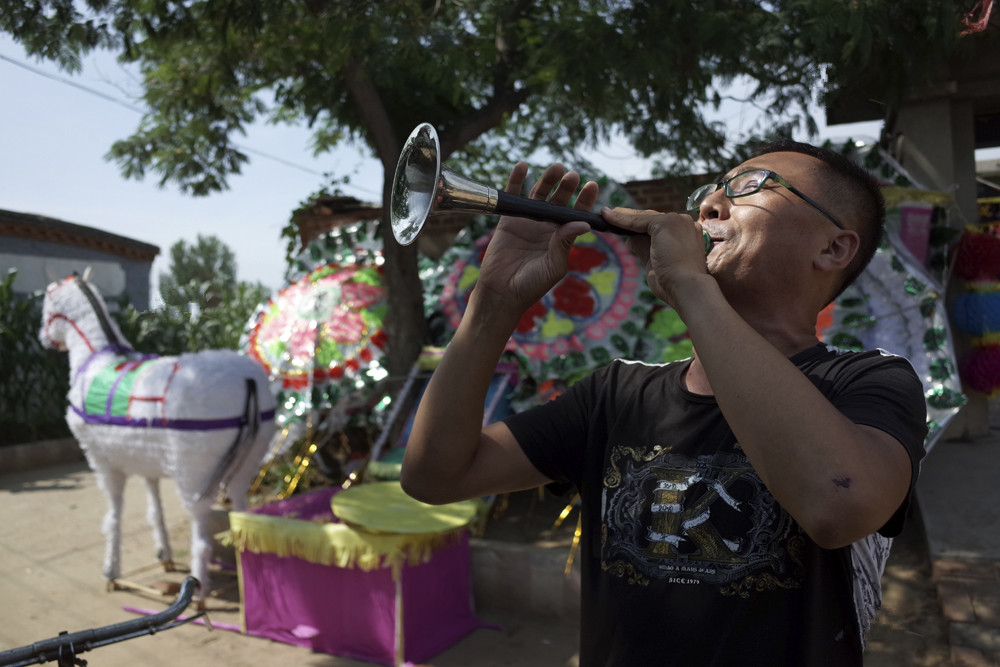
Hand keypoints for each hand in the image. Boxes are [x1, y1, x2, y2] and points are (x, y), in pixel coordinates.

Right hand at [473, 162, 598, 316]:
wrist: (502, 293)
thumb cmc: (531, 285)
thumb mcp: (553, 266)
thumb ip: (564, 243)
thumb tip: (583, 222)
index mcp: (562, 237)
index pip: (576, 214)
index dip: (584, 200)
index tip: (592, 185)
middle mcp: (547, 225)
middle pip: (559, 199)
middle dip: (567, 187)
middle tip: (573, 175)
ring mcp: (528, 220)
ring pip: (539, 194)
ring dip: (547, 179)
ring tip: (556, 167)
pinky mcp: (508, 219)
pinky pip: (513, 196)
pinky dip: (516, 180)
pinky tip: (522, 166)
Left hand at [605, 207, 709, 307]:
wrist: (687, 289)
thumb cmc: (673, 284)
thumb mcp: (655, 262)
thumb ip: (644, 248)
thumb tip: (630, 239)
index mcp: (687, 234)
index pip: (659, 227)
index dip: (640, 227)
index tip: (624, 227)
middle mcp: (684, 223)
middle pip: (651, 219)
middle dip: (630, 218)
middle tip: (610, 215)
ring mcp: (677, 221)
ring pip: (645, 218)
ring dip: (624, 216)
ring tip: (606, 214)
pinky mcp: (666, 222)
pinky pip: (639, 220)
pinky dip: (622, 219)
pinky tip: (607, 216)